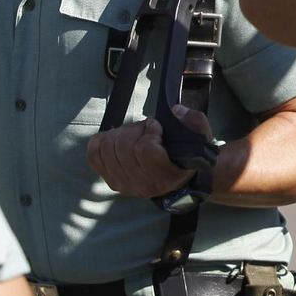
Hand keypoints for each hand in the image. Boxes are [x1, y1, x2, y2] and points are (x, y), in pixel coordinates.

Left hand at [86, 105, 212, 198]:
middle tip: (144, 129)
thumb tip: (175, 111)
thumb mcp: (201, 138)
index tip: (157, 127)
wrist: (178, 180)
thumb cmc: (188, 157)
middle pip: (123, 146)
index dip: (150, 130)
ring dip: (120, 134)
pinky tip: (115, 138)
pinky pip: (94, 156)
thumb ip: (195, 121)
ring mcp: (123, 185)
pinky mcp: (111, 181)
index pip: (145, 148)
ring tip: (133, 134)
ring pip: (107, 148)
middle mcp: (142, 185)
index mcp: (164, 176)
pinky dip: (101, 142)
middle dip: (134, 129)